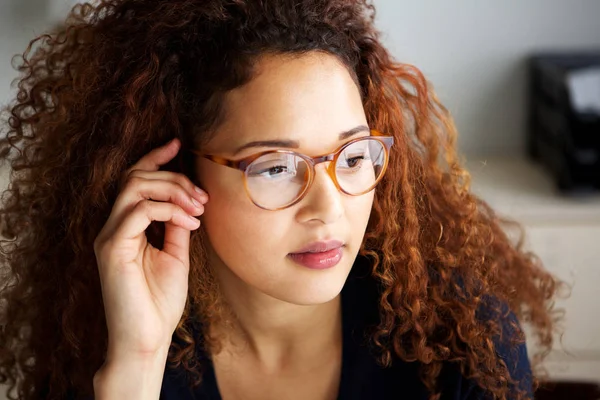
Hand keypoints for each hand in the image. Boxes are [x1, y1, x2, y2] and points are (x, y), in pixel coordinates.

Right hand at [94, 138, 207, 361]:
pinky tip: (190, 224)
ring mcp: (109, 236)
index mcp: (126, 227)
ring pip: (135, 187)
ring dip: (172, 189)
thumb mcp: (176, 255)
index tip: (179, 144)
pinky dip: (169, 210)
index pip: (135, 180)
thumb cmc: (160, 302)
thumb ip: (177, 226)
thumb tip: (189, 203)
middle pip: (136, 177)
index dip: (155, 158)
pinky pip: (139, 210)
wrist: (147, 339)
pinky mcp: (112, 248)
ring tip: (198, 207)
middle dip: (174, 178)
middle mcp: (113, 227)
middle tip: (203, 197)